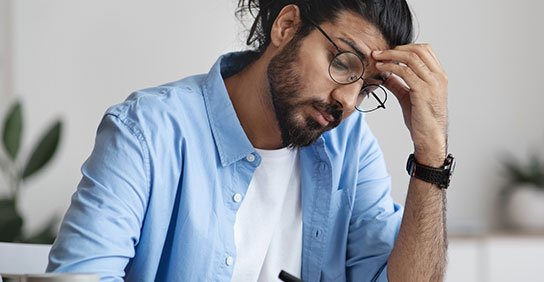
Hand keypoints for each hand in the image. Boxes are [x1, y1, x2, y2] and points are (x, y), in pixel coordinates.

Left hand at [372, 44, 447, 165]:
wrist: (430, 137)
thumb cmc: (422, 120)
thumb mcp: (408, 97)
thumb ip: (398, 84)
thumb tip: (384, 75)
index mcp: (438, 75)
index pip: (424, 50)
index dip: (405, 47)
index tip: (388, 51)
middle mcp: (438, 76)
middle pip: (418, 50)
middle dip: (396, 48)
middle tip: (379, 52)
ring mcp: (432, 83)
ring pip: (411, 58)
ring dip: (390, 55)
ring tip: (376, 58)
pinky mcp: (423, 91)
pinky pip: (405, 72)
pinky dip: (390, 67)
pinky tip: (380, 69)